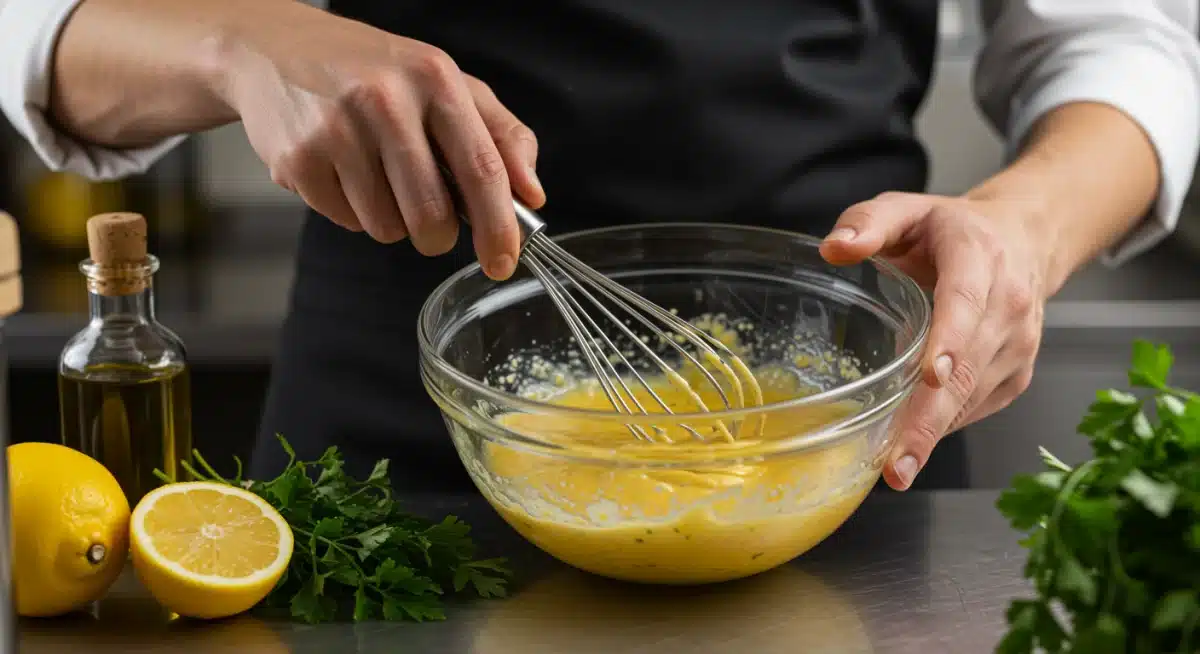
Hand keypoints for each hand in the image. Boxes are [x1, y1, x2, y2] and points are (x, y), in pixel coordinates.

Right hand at [216, 9, 543, 279]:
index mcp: (435, 78)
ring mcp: (338, 129)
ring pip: (388, 228)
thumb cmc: (372, 72)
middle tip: (429, 222)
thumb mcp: (445, 83)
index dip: (499, 226)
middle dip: (437, 236)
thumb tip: (531, 193)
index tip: (503, 261)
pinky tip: (341, 171)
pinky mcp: (299, 158)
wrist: (272, 49)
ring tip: (374, 176)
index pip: (482, 168)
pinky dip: (351, 211)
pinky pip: (347, 222)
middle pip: (433, 215)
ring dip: (390, 220)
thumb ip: (500, 135)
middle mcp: (387, 100)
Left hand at [819, 192, 1051, 490]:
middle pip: (967, 369)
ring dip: (934, 435)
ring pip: (972, 396)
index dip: (950, 340)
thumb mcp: (907, 208)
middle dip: (930, 420)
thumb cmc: (952, 231)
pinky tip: (913, 443)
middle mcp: (1007, 305)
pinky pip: (978, 407)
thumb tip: (834, 248)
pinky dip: (945, 426)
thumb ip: (869, 221)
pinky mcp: (1016, 374)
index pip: (966, 303)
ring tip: (894, 467)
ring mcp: (1017, 345)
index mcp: (979, 259)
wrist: (1023, 240)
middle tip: (897, 463)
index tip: (931, 376)